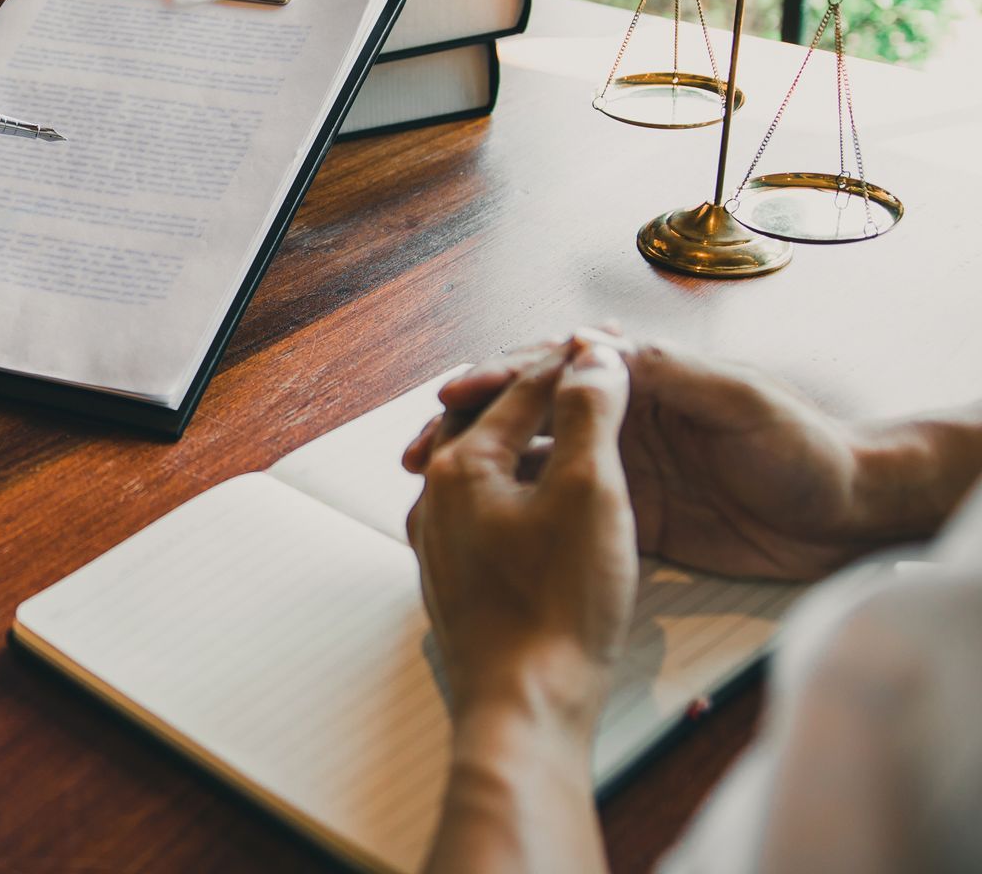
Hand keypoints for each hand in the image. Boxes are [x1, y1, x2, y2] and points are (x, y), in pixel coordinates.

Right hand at [406, 332, 871, 580]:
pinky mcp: (627, 519)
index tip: (454, 393)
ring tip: (430, 487)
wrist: (845, 516)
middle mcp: (619, 420)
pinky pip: (555, 512)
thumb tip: (598, 342)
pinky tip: (473, 526)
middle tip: (420, 448)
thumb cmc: (803, 448)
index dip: (500, 377)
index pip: (552, 370)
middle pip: (524, 413)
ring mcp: (619, 470)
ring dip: (480, 469)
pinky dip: (512, 514)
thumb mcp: (739, 400)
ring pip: (529, 461)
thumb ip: (670, 372)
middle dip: (468, 424)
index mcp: (642, 381)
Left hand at [406, 340, 637, 730]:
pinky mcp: (457, 580)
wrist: (524, 708)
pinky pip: (487, 511)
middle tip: (587, 378)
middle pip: (493, 421)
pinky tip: (548, 504)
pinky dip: (521, 489)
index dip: (577, 363)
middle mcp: (436, 495)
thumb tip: (592, 355)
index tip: (616, 345)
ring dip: (529, 442)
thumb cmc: (559, 604)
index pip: (525, 389)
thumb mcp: (591, 493)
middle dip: (540, 395)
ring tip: (572, 431)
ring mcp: (440, 540)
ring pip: (486, 467)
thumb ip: (590, 414)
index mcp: (464, 463)